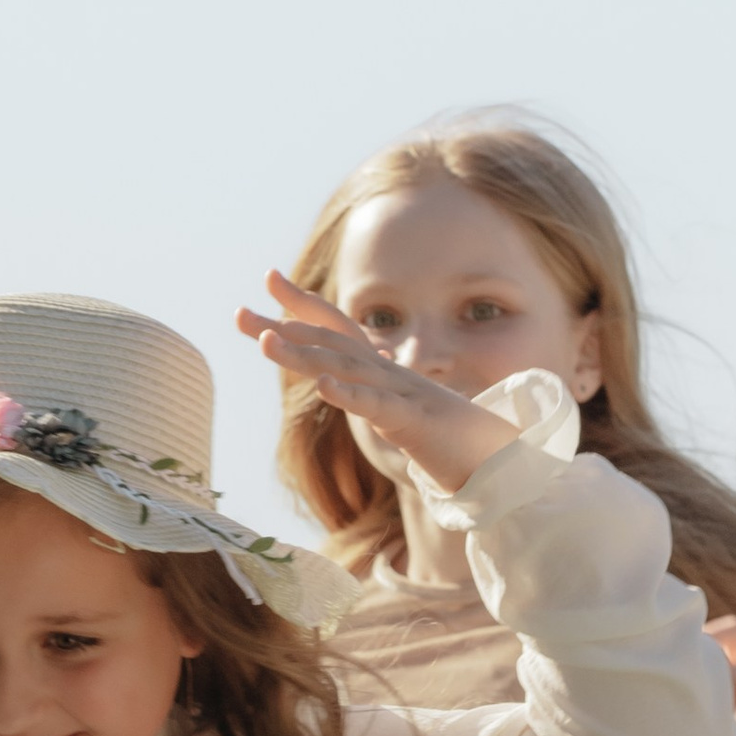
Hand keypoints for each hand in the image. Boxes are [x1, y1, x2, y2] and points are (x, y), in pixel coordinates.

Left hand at [235, 270, 520, 495]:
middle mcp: (386, 372)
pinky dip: (350, 395)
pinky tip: (324, 387)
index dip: (302, 304)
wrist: (496, 457)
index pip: (336, 327)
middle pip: (328, 342)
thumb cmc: (445, 436)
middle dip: (281, 327)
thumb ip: (369, 393)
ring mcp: (399, 393)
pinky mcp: (413, 422)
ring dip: (304, 355)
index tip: (268, 278)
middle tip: (239, 314)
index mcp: (380, 369)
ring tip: (265, 343)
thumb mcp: (397, 410)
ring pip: (345, 369)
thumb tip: (342, 380)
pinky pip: (377, 407)